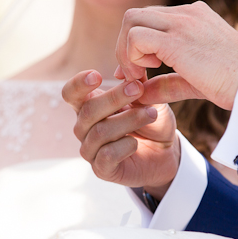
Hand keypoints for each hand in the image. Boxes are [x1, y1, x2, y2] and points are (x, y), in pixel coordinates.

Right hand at [63, 70, 179, 198]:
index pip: (71, 94)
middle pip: (88, 111)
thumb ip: (137, 82)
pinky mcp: (102, 170)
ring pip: (100, 132)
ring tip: (151, 114)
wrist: (166, 152)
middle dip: (115, 98)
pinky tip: (136, 143)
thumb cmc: (152, 121)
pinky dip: (125, 146)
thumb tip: (125, 69)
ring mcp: (91, 150)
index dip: (78, 84)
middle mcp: (84, 128)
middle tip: (139, 89)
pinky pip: (107, 155)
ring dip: (128, 120)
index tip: (97, 75)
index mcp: (89, 107)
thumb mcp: (149, 98)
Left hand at [115, 1, 237, 109]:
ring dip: (126, 50)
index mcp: (196, 17)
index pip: (152, 19)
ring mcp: (182, 22)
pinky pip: (135, 37)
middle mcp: (187, 13)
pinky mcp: (176, 39)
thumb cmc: (236, 85)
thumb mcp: (195, 81)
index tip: (135, 73)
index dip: (136, 45)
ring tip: (139, 76)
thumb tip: (140, 94)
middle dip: (126, 45)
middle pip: (136, 15)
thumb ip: (167, 83)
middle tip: (133, 75)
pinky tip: (146, 75)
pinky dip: (131, 57)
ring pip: (131, 20)